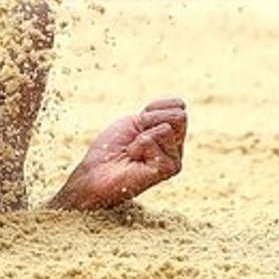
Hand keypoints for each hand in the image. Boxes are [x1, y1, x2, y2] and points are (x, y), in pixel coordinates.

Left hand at [48, 98, 186, 210]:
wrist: (97, 172)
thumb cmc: (112, 147)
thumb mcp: (134, 121)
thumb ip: (160, 115)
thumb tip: (181, 112)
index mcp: (171, 133)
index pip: (177, 106)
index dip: (152, 110)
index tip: (138, 124)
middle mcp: (178, 147)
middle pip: (178, 116)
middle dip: (148, 121)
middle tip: (135, 138)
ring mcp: (175, 159)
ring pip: (166, 128)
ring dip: (140, 136)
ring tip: (134, 152)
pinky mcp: (169, 169)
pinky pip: (151, 141)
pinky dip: (137, 147)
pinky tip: (135, 160)